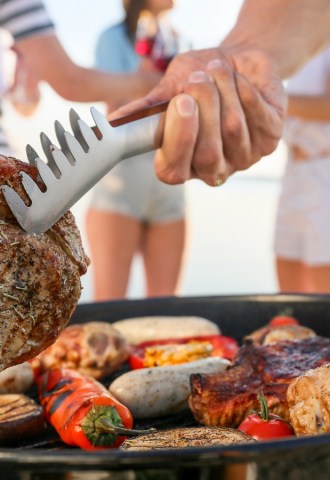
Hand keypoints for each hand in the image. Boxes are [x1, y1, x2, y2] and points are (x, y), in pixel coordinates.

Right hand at [112, 47, 286, 185]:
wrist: (237, 61)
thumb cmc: (198, 78)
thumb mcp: (170, 89)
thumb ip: (148, 109)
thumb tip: (109, 124)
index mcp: (183, 163)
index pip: (173, 171)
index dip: (177, 141)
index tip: (180, 103)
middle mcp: (212, 169)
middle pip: (207, 155)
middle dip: (204, 110)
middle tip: (199, 78)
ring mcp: (242, 158)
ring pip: (232, 133)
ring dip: (224, 92)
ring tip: (217, 68)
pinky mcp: (269, 141)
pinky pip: (258, 119)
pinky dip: (246, 92)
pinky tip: (240, 79)